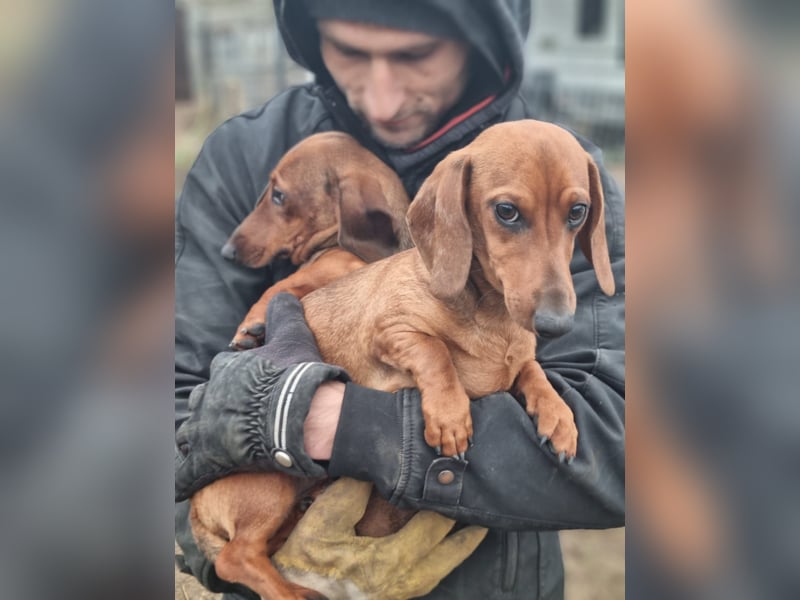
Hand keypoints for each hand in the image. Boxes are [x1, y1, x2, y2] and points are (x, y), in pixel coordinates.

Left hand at [175, 293, 349, 500]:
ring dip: (194, 439)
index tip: (242, 389)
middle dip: (209, 410)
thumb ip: (286, 313)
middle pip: (202, 401)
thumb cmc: (297, 375)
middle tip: (225, 420)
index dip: (232, 381)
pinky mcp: (209, 458)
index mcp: (227, 368)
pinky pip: (187, 473)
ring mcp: (205, 427)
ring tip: (202, 447)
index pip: (222, 371)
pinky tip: (177, 489)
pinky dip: (181, 480)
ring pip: (189, 433)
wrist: (300, 413)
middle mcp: (210, 395)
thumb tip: (286, 294)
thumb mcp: (294, 335)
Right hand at [274, 478, 487, 599]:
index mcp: (390, 560)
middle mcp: (404, 580)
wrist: (295, 599)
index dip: (446, 503)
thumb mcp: (322, 523)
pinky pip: (429, 577)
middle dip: (469, 530)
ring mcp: (402, 593)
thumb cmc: (305, 563)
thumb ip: (351, 493)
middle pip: (451, 553)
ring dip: (460, 548)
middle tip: (485, 509)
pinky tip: (444, 551)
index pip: (433, 526)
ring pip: (443, 569)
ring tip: (474, 528)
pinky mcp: (395, 597)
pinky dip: (442, 560)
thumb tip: (374, 469)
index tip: (458, 482)